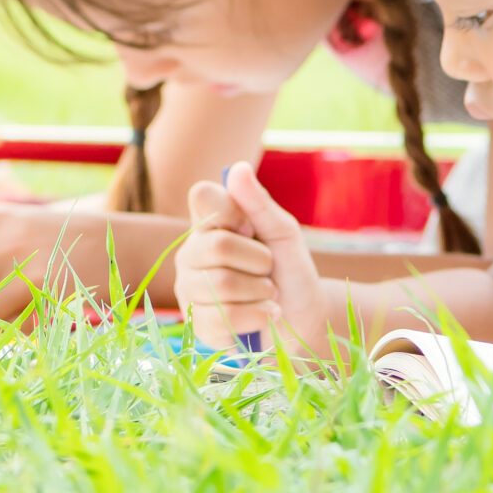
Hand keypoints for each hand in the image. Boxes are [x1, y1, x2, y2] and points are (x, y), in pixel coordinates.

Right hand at [177, 162, 327, 353]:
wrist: (303, 318)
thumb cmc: (290, 269)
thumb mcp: (284, 234)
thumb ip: (260, 205)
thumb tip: (238, 168)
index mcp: (209, 225)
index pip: (202, 196)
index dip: (234, 212)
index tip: (252, 229)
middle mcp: (191, 254)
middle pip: (219, 247)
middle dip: (260, 261)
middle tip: (268, 269)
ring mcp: (189, 290)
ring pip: (221, 286)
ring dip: (262, 292)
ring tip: (268, 293)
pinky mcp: (197, 324)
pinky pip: (223, 319)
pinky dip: (258, 316)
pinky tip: (264, 315)